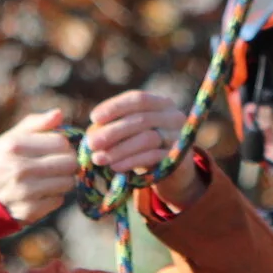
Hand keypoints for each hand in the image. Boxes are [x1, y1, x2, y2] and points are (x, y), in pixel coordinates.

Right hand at [0, 111, 78, 226]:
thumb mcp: (5, 140)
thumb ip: (33, 125)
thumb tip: (59, 113)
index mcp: (14, 146)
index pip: (61, 142)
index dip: (64, 144)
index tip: (58, 148)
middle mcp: (20, 168)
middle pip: (69, 162)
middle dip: (67, 161)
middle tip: (58, 163)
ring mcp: (26, 192)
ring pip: (68, 182)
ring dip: (62, 179)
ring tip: (48, 178)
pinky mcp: (30, 211)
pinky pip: (59, 200)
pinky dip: (53, 196)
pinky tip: (39, 193)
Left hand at [85, 89, 206, 206]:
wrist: (174, 173)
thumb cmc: (146, 147)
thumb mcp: (132, 133)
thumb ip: (114, 128)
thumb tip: (91, 133)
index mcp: (162, 103)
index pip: (138, 99)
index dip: (114, 107)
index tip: (93, 118)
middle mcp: (174, 116)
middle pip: (141, 119)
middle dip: (112, 132)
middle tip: (91, 144)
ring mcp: (179, 137)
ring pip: (147, 139)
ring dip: (119, 149)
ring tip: (99, 159)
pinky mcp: (180, 158)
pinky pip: (153, 157)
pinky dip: (131, 161)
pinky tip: (116, 167)